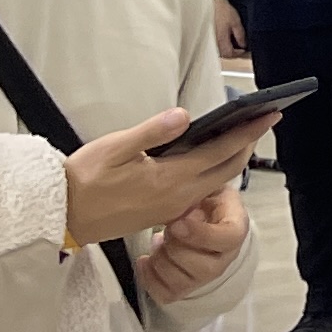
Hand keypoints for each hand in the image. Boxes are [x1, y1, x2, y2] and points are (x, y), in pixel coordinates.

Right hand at [64, 107, 259, 252]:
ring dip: (233, 159)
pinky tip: (210, 158)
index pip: (221, 152)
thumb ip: (152, 132)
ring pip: (216, 182)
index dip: (248, 132)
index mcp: (171, 179)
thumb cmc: (84, 179)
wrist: (61, 216)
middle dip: (248, 144)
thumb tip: (185, 115)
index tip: (270, 115)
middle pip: (228, 169)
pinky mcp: (163, 213)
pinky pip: (200, 191)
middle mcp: (179, 197)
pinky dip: (213, 172)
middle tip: (264, 121)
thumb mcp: (115, 147)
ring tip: (242, 135)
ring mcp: (172, 208)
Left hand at [139, 184, 245, 304]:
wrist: (202, 216)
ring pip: (182, 283)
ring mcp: (204, 277)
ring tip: (158, 242)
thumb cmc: (204, 199)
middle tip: (169, 228)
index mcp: (235, 229)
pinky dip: (149, 278)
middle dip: (176, 247)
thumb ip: (198, 191)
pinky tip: (145, 259)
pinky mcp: (184, 287)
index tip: (177, 222)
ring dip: (162, 261)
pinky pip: (165, 294)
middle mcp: (224, 260)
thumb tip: (182, 207)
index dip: (200, 235)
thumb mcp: (207, 186)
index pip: (228, 239)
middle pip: (203, 268)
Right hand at [209, 0, 247, 60]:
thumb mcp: (236, 23)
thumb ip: (240, 35)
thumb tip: (243, 45)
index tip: (244, 50)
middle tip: (240, 49)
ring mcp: (210, 39)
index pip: (229, 53)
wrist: (214, 4)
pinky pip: (216, 46)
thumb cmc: (224, 12)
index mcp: (221, 39)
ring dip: (227, 51)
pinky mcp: (208, 36)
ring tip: (234, 46)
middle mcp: (214, 41)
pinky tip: (227, 41)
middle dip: (233, 53)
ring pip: (219, 51)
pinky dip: (222, 46)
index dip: (238, 53)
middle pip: (223, 54)